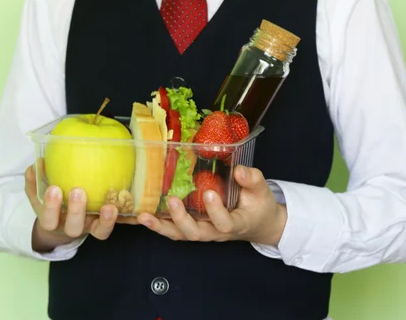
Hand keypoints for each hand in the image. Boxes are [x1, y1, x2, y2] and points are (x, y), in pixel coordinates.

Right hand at [25, 164, 136, 252]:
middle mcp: (73, 227)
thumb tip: (37, 162)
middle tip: (78, 190)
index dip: (52, 207)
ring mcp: (91, 227)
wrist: (63, 224)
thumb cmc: (52, 203)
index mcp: (53, 221)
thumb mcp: (39, 194)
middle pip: (74, 227)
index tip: (54, 188)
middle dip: (76, 210)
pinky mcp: (106, 225)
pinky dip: (122, 219)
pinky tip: (128, 206)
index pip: (49, 219)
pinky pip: (116, 225)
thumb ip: (35, 180)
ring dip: (105, 221)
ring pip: (99, 232)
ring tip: (109, 206)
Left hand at [137, 165, 286, 245]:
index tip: (209, 192)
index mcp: (236, 224)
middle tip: (173, 201)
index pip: (225, 223)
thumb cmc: (258, 206)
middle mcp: (216, 232)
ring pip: (181, 235)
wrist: (257, 223)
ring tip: (145, 216)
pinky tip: (144, 216)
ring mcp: (204, 232)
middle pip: (196, 234)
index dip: (216, 210)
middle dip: (182, 219)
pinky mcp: (194, 228)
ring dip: (162, 227)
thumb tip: (239, 170)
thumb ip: (252, 180)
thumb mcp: (262, 191)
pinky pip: (175, 230)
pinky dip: (159, 225)